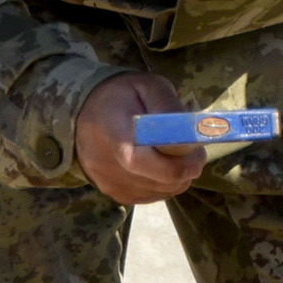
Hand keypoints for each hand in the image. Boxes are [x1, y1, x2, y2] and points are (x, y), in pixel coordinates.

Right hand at [74, 73, 204, 205]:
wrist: (84, 112)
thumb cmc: (123, 95)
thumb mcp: (148, 86)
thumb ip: (169, 107)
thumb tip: (191, 133)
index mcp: (113, 131)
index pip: (140, 159)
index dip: (176, 162)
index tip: (198, 153)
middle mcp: (107, 163)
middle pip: (158, 180)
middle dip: (187, 168)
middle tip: (197, 152)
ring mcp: (109, 183)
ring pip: (160, 191)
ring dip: (179, 177)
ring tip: (178, 154)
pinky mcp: (115, 194)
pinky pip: (152, 196)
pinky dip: (166, 184)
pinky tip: (163, 165)